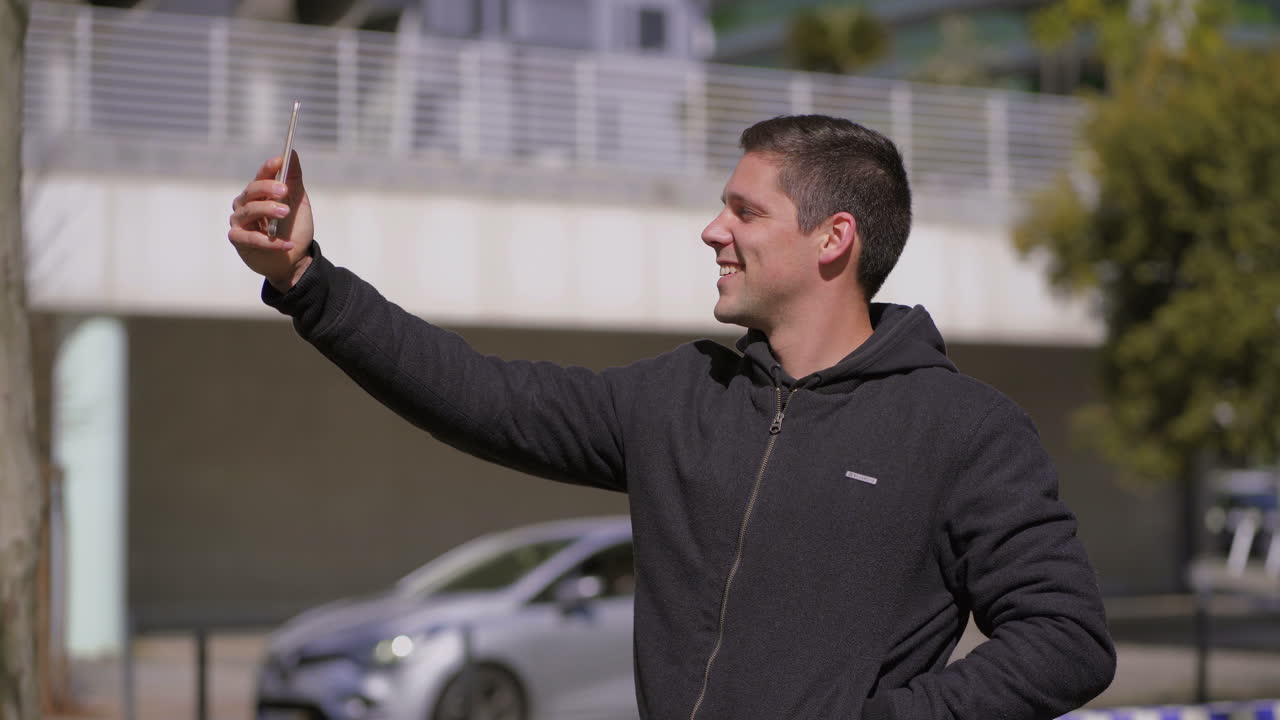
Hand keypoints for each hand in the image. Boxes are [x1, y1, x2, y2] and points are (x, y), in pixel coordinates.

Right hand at [228, 150, 313, 291]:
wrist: (295, 259)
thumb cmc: (294, 228)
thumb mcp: (298, 202)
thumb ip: (294, 179)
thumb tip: (291, 152)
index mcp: (259, 193)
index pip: (260, 176)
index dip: (268, 167)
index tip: (280, 161)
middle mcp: (245, 204)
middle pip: (251, 191)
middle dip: (267, 188)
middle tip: (284, 190)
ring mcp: (239, 222)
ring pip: (249, 211)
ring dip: (268, 210)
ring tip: (286, 213)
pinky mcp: (238, 240)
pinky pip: (249, 238)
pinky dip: (269, 241)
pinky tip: (287, 244)